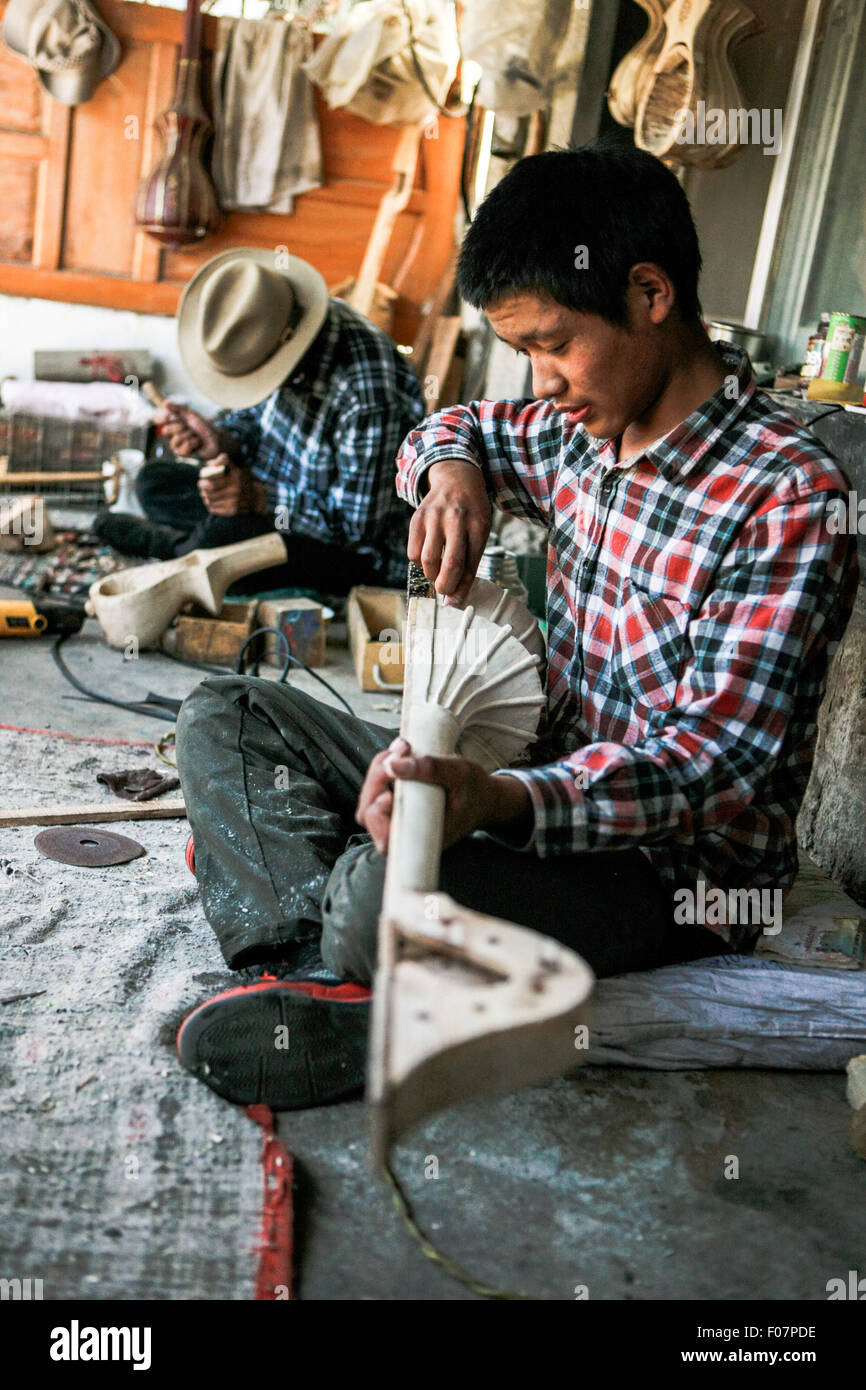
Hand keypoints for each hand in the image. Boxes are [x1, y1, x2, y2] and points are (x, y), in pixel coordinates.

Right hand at [156, 403, 220, 459]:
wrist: (214, 437)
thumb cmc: (202, 426)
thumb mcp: (190, 414)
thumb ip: (178, 409)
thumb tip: (165, 403)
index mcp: (172, 425)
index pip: (161, 421)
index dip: (165, 418)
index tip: (168, 417)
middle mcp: (171, 435)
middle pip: (166, 430)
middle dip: (181, 426)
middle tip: (190, 428)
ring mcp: (176, 446)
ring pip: (178, 438)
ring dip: (190, 434)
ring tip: (196, 436)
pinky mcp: (182, 454)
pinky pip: (186, 444)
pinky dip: (194, 442)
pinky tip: (197, 442)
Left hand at [197, 458, 267, 516]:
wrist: (255, 498)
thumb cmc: (240, 480)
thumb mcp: (235, 468)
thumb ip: (223, 460)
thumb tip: (211, 464)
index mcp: (235, 477)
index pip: (213, 483)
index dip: (203, 483)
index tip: (201, 480)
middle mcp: (236, 490)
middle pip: (210, 492)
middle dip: (202, 489)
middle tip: (201, 487)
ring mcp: (234, 502)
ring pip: (210, 501)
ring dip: (205, 497)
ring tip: (205, 494)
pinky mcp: (232, 511)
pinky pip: (214, 509)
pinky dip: (210, 505)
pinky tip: (211, 502)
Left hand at [356, 737, 531, 854]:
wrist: (484, 796)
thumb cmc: (475, 790)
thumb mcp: (460, 773)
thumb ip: (430, 769)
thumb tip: (393, 764)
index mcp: (423, 836)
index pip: (384, 840)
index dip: (377, 818)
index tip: (389, 795)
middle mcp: (406, 831)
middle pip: (368, 814)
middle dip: (376, 779)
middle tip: (399, 753)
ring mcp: (399, 817)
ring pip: (370, 797)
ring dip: (380, 769)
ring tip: (404, 748)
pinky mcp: (397, 803)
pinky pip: (379, 786)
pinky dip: (386, 765)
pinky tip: (403, 751)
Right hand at [408, 459, 490, 605]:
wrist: (457, 479)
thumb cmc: (471, 512)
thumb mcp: (480, 531)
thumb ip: (470, 561)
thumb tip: (456, 597)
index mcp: (478, 526)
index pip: (470, 565)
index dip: (462, 587)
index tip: (456, 601)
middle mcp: (457, 520)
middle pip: (450, 564)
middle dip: (445, 586)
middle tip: (444, 590)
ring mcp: (435, 517)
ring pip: (427, 560)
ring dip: (431, 574)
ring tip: (437, 570)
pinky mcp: (417, 517)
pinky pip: (413, 552)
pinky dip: (419, 561)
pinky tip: (427, 555)